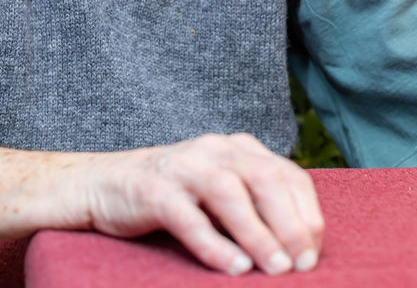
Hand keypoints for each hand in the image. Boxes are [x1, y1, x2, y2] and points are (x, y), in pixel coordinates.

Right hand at [83, 133, 323, 275]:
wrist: (102, 185)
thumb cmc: (174, 197)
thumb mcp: (220, 193)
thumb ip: (255, 206)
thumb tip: (301, 249)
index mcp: (238, 148)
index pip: (288, 174)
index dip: (308, 214)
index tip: (314, 254)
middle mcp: (214, 150)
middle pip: (264, 179)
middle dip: (291, 224)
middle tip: (302, 265)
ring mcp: (182, 166)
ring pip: (229, 193)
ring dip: (258, 234)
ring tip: (275, 269)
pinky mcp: (152, 189)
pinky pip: (188, 217)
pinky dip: (214, 244)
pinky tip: (234, 268)